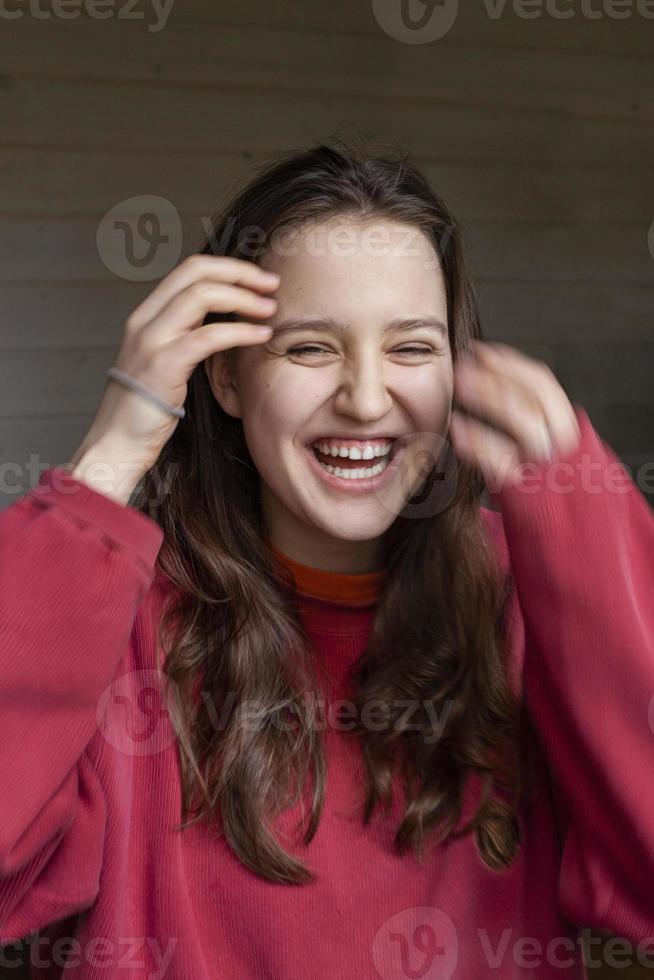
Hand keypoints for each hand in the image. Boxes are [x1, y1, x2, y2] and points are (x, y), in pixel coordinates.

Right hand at [71, 255, 278, 479]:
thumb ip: (185, 336)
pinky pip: (208, 336)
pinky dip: (240, 332)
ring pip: (202, 295)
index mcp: (146, 315)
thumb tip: (222, 321)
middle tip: (272, 283)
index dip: (227, 267)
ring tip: (271, 310)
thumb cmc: (145, 411)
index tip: (258, 279)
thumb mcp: (164, 362)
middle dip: (240, 272)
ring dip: (243, 297)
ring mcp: (150, 340)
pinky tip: (261, 336)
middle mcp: (144, 320)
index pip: (188, 270)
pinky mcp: (162, 365)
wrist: (116, 444)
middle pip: (196, 271)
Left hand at [449, 340, 581, 488]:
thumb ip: (519, 399)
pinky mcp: (524, 485)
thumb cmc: (533, 464)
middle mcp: (562, 440)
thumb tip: (481, 357)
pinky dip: (477, 441)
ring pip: (525, 424)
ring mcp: (544, 463)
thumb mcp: (537, 429)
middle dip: (495, 380)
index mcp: (565, 421)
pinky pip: (502, 459)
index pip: (541, 382)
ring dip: (491, 402)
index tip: (479, 351)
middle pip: (533, 398)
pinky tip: (457, 428)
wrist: (551, 514)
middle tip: (461, 369)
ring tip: (460, 390)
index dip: (509, 363)